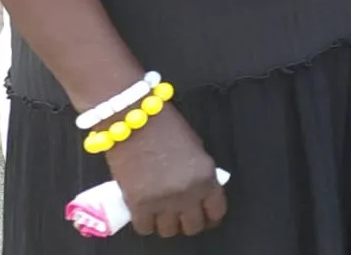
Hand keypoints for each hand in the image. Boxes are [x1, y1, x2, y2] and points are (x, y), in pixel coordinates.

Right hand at [103, 104, 225, 238]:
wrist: (134, 118)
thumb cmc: (166, 128)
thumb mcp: (195, 150)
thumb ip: (199, 175)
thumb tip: (199, 193)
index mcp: (207, 177)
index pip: (216, 212)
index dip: (209, 216)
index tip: (203, 216)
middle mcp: (189, 193)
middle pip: (193, 226)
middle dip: (187, 222)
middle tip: (179, 215)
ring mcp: (164, 201)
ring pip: (169, 231)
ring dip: (165, 224)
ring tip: (160, 213)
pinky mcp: (139, 204)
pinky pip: (145, 228)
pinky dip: (145, 223)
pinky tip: (143, 213)